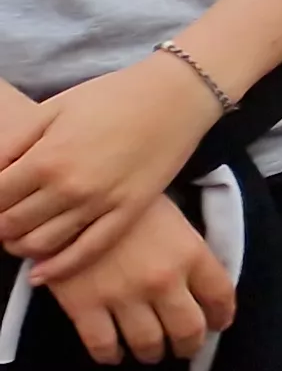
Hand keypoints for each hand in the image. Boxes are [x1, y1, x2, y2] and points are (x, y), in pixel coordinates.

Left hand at [0, 58, 220, 273]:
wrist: (176, 96)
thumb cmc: (111, 96)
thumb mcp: (52, 108)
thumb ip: (13, 144)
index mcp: (46, 158)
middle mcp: (69, 187)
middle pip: (11, 226)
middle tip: (4, 216)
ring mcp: (100, 204)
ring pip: (41, 245)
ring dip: (19, 246)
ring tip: (18, 235)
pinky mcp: (127, 213)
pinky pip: (86, 252)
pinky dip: (57, 268)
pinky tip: (40, 274)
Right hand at [37, 198, 233, 364]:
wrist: (72, 197)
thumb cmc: (128, 203)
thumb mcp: (173, 219)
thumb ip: (189, 253)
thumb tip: (200, 283)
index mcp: (190, 254)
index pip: (221, 296)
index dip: (221, 316)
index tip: (218, 324)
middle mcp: (163, 280)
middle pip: (188, 330)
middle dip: (189, 345)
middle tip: (184, 347)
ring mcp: (124, 296)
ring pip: (149, 344)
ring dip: (152, 353)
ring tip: (150, 352)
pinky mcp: (85, 307)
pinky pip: (103, 346)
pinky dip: (111, 355)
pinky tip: (114, 353)